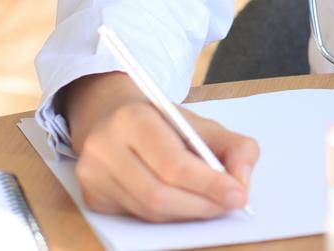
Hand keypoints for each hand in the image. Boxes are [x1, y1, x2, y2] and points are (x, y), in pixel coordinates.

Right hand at [59, 71, 259, 221]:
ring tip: (212, 206)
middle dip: (201, 205)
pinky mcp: (92, 197)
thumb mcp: (202, 123)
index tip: (238, 195)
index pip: (173, 163)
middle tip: (229, 205)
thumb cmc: (164, 122)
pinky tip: (184, 205)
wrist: (113, 116)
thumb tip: (241, 184)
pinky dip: (167, 216)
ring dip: (187, 214)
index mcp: (132, 118)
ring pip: (147, 210)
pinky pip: (136, 217)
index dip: (209, 184)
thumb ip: (234, 147)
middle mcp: (104, 147)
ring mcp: (92, 175)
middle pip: (158, 193)